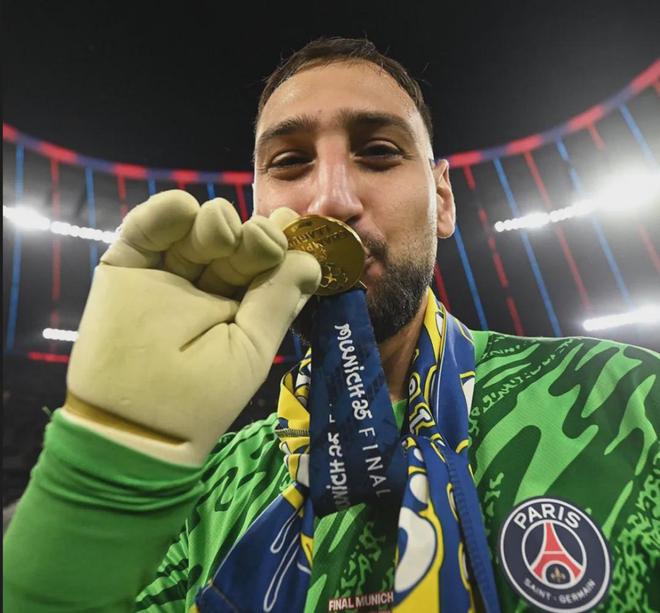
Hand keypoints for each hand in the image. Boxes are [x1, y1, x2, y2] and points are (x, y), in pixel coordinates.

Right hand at [63, 190, 320, 465]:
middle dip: (254, 234)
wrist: (133, 424)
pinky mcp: (127, 265)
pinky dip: (168, 211)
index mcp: (240, 306)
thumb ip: (278, 300)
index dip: (281, 242)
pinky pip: (147, 227)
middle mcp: (205, 286)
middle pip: (236, 239)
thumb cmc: (200, 399)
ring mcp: (167, 273)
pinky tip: (186, 211)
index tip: (293, 226)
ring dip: (217, 221)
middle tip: (261, 240)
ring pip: (197, 227)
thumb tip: (311, 260)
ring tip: (222, 239)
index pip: (265, 262)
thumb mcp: (251, 349)